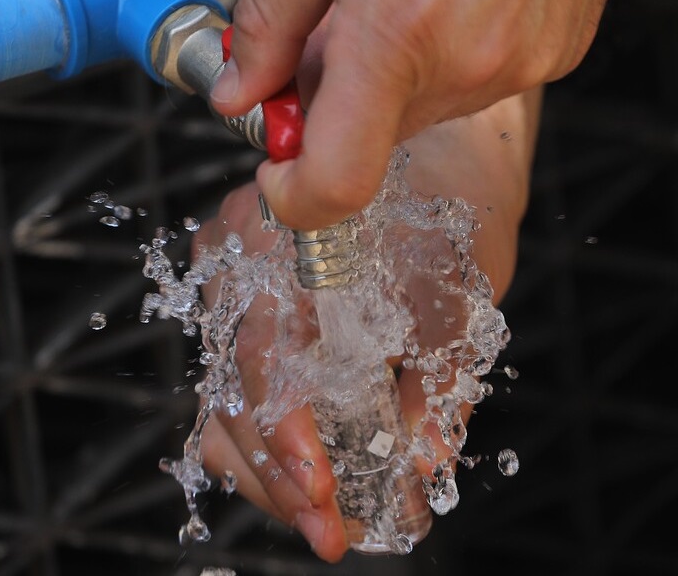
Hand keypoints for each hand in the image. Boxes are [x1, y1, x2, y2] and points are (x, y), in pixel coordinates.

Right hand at [195, 87, 539, 561]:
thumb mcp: (459, 298)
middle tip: (328, 532)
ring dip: (264, 465)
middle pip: (226, 392)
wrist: (439, 146)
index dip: (285, 440)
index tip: (324, 499)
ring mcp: (229, 271)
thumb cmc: (454, 209)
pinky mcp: (235, 288)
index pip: (261, 359)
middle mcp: (240, 256)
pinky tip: (300, 465)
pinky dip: (259, 428)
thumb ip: (438, 384)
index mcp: (291, 249)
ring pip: (218, 393)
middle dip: (275, 477)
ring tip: (317, 512)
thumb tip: (422, 468)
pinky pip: (227, 373)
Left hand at [211, 0, 624, 228]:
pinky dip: (443, 59)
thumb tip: (240, 89)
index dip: (294, 197)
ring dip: (392, 77)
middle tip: (328, 35)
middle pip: (373, 137)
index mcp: (398, 29)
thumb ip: (271, 19)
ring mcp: (520, 62)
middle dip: (334, 102)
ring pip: (421, 110)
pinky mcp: (554, 54)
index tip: (274, 171)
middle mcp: (468, 61)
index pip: (337, 180)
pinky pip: (473, 83)